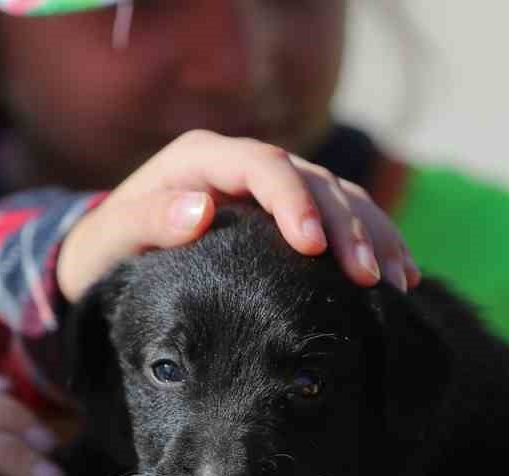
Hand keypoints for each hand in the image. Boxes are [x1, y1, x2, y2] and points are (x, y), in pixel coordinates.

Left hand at [55, 129, 417, 302]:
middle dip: (348, 228)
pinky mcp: (292, 216)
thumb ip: (147, 221)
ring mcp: (273, 188)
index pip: (263, 166)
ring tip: (397, 283)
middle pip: (313, 181)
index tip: (311, 247)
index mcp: (203, 158)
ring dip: (374, 236)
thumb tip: (199, 210)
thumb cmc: (106, 256)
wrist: (113, 265)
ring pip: (340, 197)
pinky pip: (345, 220)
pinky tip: (401, 279)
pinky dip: (376, 244)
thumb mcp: (110, 242)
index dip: (293, 202)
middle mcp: (245, 164)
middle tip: (368, 278)